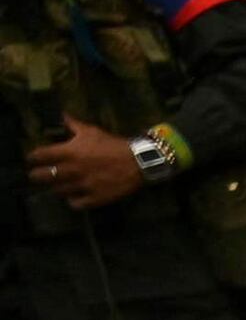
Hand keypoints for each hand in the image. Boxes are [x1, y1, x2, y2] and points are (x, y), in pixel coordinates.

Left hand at [23, 122, 140, 211]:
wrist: (139, 162)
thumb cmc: (113, 145)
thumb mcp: (92, 131)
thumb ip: (74, 125)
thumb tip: (62, 115)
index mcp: (68, 152)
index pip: (39, 156)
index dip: (32, 157)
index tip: (32, 158)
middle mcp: (71, 170)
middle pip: (41, 177)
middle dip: (36, 175)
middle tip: (37, 175)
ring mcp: (82, 186)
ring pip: (57, 191)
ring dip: (55, 188)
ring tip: (57, 186)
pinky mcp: (94, 198)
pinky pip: (75, 204)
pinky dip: (72, 201)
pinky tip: (74, 197)